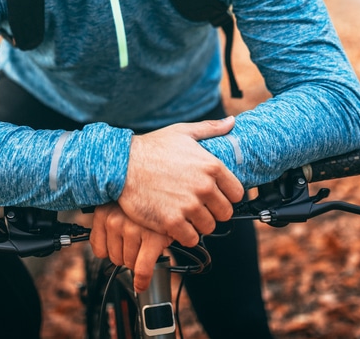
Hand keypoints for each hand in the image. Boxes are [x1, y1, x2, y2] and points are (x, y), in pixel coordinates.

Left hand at [90, 203, 171, 291]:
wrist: (169, 189)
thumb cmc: (143, 200)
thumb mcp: (119, 206)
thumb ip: (109, 223)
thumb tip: (104, 252)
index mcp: (103, 212)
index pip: (98, 249)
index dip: (112, 251)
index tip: (120, 248)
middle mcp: (115, 219)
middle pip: (114, 258)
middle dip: (127, 255)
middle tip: (139, 242)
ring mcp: (132, 229)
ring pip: (129, 264)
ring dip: (138, 260)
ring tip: (147, 242)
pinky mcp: (152, 238)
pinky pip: (143, 269)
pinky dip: (142, 280)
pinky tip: (142, 283)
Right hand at [118, 116, 243, 246]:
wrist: (122, 165)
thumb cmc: (151, 148)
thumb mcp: (183, 132)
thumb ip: (210, 129)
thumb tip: (231, 122)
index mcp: (211, 166)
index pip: (237, 194)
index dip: (227, 196)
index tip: (215, 196)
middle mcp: (204, 187)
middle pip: (224, 213)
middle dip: (213, 212)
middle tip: (198, 207)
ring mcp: (189, 206)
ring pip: (208, 227)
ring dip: (198, 224)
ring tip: (185, 215)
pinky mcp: (172, 221)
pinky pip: (191, 238)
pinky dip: (184, 235)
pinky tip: (175, 224)